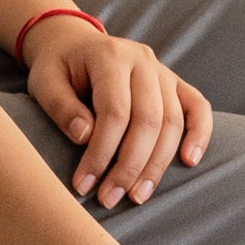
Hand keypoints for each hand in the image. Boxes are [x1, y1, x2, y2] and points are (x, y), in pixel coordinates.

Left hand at [22, 15, 214, 209]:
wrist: (75, 45)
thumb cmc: (59, 69)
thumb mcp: (44, 82)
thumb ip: (61, 107)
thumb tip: (86, 137)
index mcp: (110, 56)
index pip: (114, 111)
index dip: (101, 153)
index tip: (84, 185)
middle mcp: (143, 61)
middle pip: (148, 120)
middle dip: (130, 166)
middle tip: (110, 198)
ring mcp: (164, 72)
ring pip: (173, 122)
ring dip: (157, 164)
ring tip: (138, 195)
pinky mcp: (176, 85)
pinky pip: (198, 108)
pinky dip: (199, 135)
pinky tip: (189, 162)